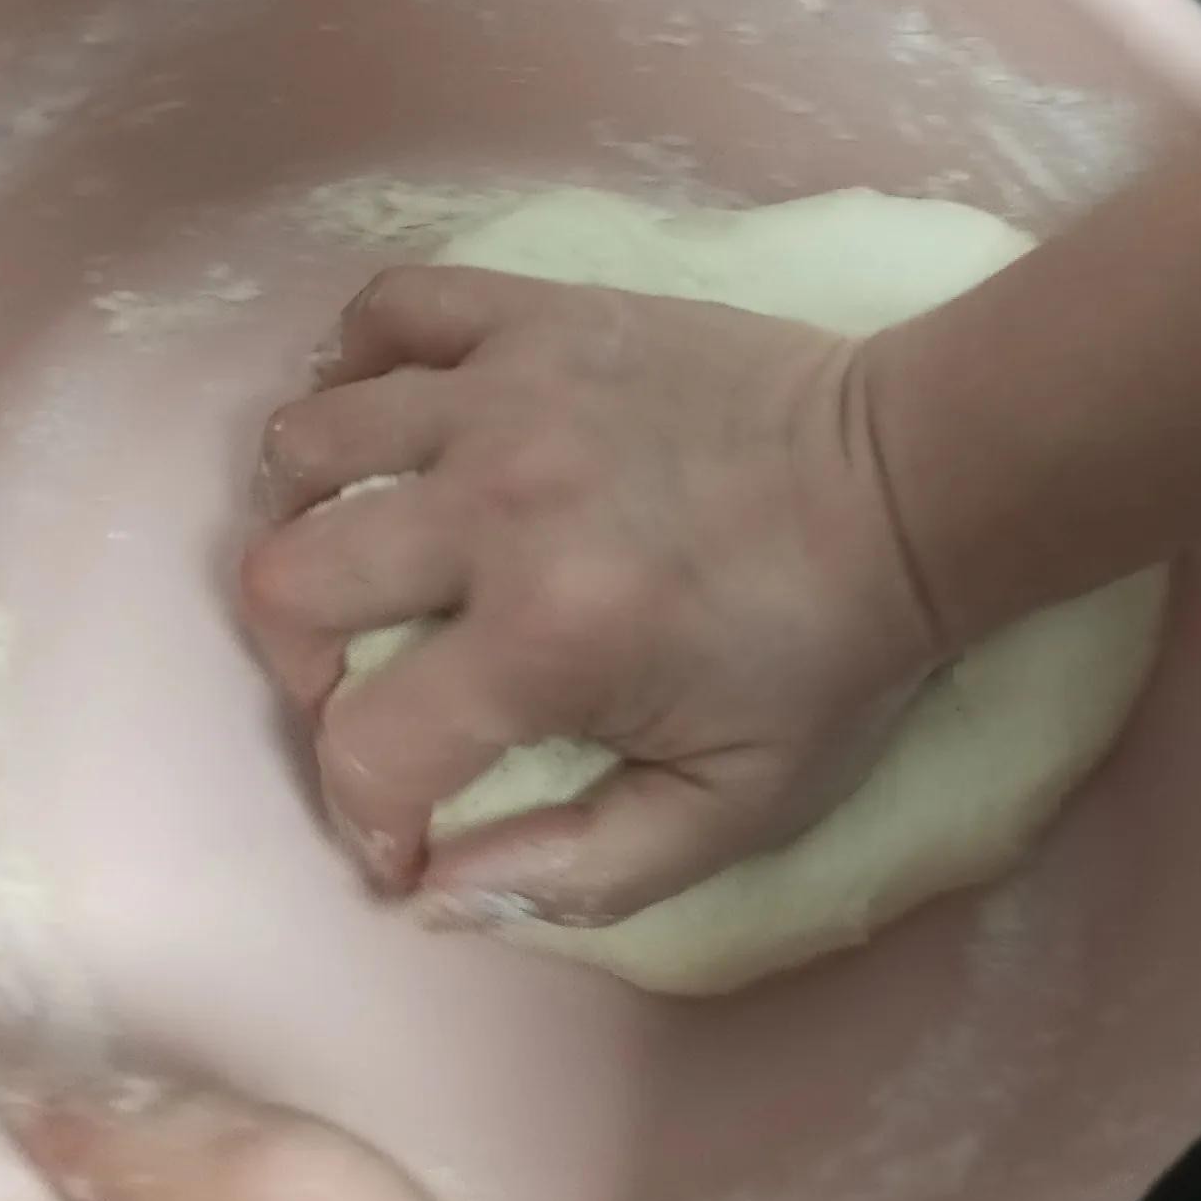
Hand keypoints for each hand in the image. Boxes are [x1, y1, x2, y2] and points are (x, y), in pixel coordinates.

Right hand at [239, 267, 937, 926]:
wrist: (910, 482)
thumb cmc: (829, 656)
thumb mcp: (735, 809)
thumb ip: (580, 875)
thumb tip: (433, 893)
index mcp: (548, 637)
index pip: (368, 743)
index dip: (365, 813)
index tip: (404, 832)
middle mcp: (500, 503)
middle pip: (290, 582)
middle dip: (304, 671)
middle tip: (372, 691)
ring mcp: (510, 392)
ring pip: (310, 440)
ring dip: (309, 518)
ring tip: (370, 559)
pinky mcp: (539, 315)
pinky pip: (390, 308)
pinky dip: (359, 364)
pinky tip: (395, 426)